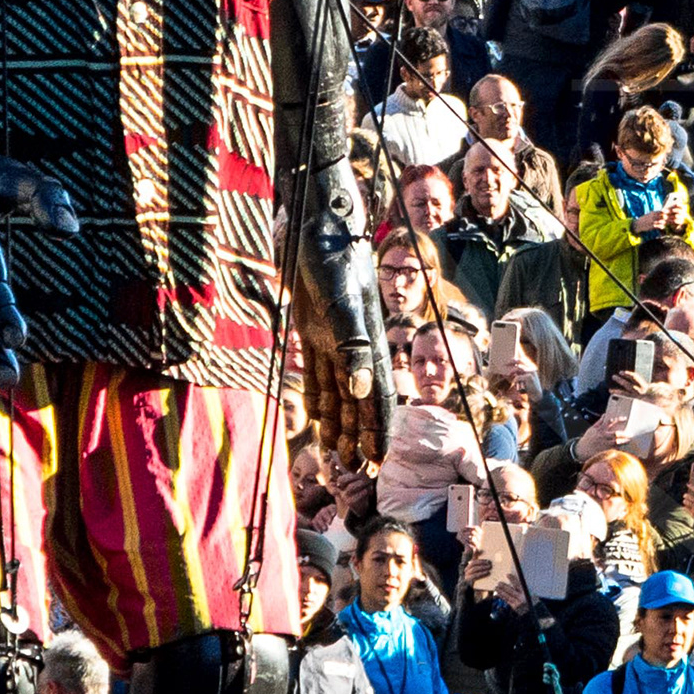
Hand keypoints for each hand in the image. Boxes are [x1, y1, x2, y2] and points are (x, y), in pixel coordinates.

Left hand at [290, 152, 395, 464]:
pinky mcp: (313, 328)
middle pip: (361, 400)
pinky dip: (317, 397)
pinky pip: (317, 373)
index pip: (379, 395)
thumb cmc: (332, 256)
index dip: (380, 429)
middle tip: (359, 470)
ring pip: (339, 390)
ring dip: (339, 422)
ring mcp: (334, 337)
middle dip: (361, 434)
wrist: (317, 223)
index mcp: (369, 340)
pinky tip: (314, 416)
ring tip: (337, 453)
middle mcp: (356, 343)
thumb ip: (353, 344)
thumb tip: (363, 389)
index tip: (380, 461)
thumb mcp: (341, 301)